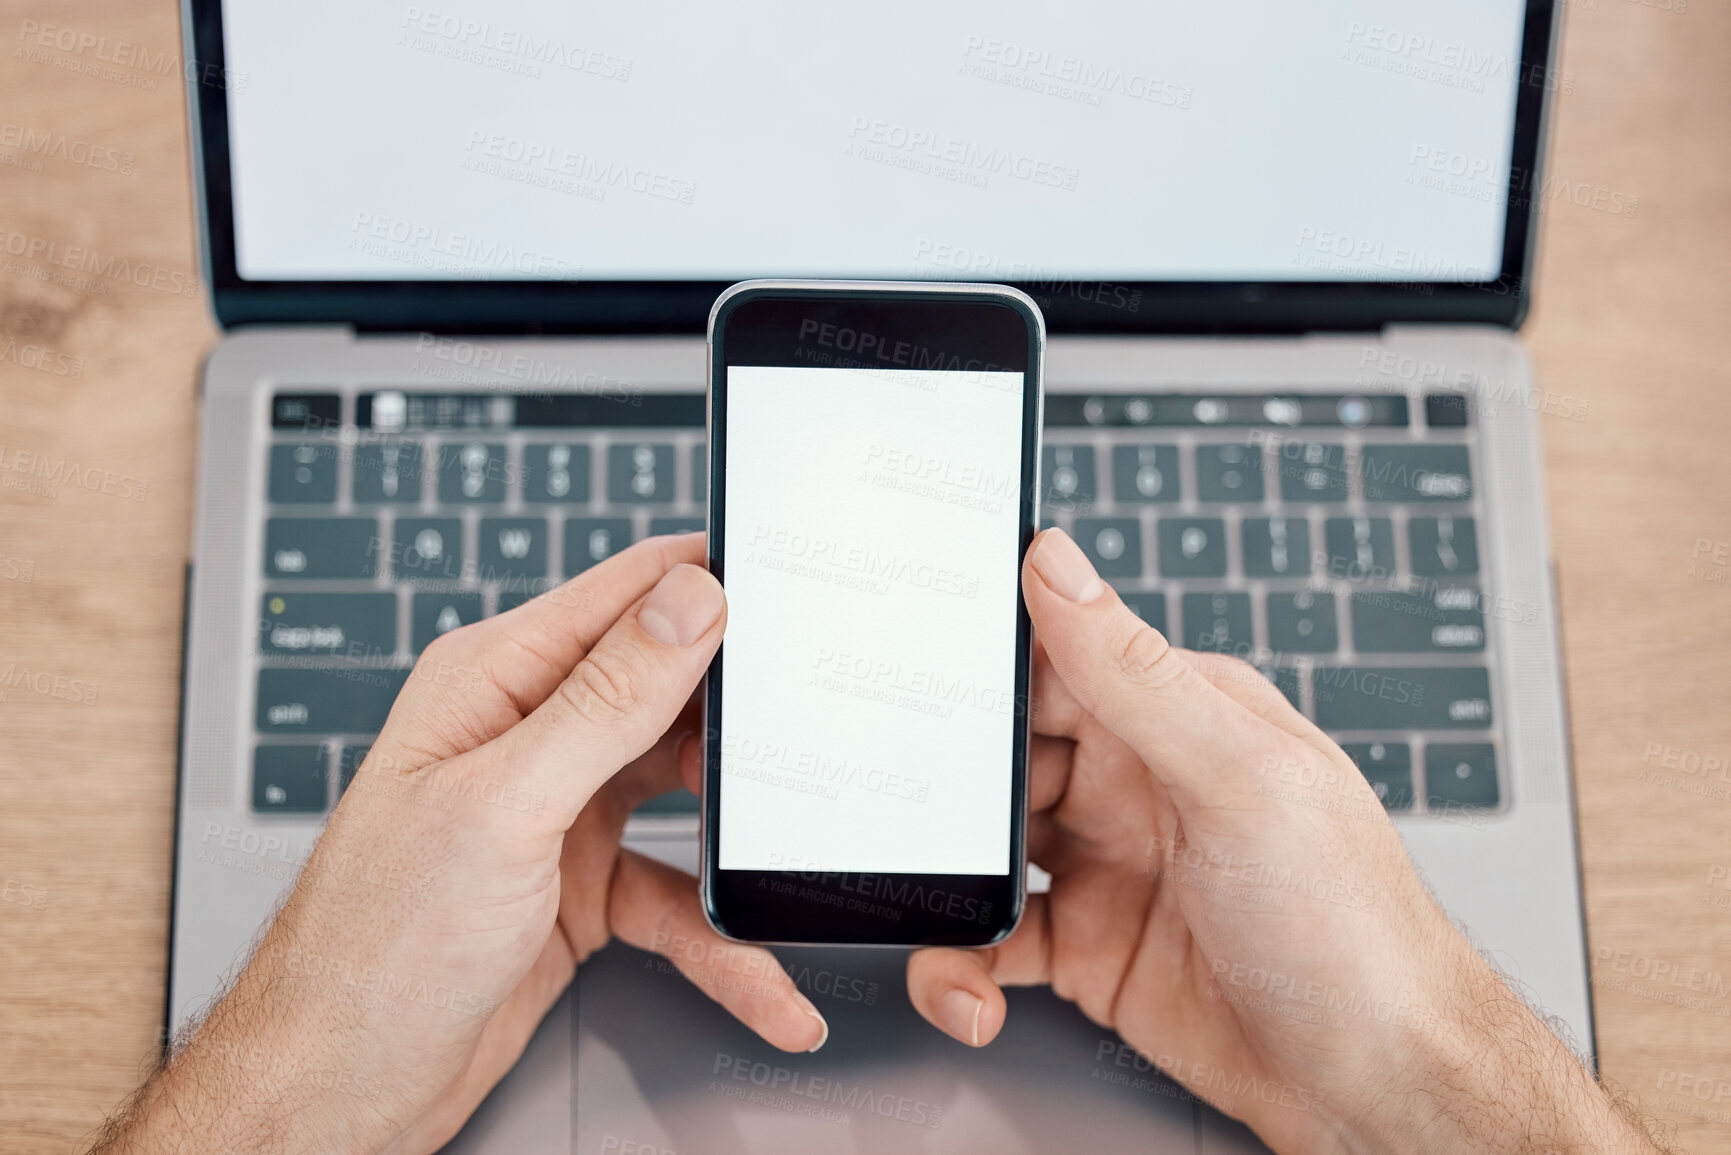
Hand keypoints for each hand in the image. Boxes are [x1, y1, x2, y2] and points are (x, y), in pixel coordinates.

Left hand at [97, 534, 826, 1154]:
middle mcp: (529, 734)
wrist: (340, 1087)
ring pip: (685, 795)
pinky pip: (677, 895)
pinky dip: (721, 938)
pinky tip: (762, 976)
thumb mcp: (506, 807)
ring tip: (797, 857)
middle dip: (742, 720)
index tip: (796, 596)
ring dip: (740, 836)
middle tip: (817, 737)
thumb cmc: (375, 946)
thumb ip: (605, 700)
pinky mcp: (582, 885)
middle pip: (669, 692)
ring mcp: (558, 810)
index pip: (625, 596)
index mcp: (495, 681)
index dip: (711, 586)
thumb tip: (687, 600)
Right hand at [906, 528, 1660, 1154]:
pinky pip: (993, 942)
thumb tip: (1057, 561)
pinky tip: (970, 993)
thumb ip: (1135, 672)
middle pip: (1004, 756)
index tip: (908, 676)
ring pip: (986, 850)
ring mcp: (1107, 865)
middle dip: (945, 786)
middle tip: (898, 816)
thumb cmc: (1349, 924)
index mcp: (1177, 715)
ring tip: (933, 914)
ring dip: (946, 882)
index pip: (1056, 659)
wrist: (1378, 1086)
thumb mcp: (1238, 778)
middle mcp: (1136, 782)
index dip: (981, 667)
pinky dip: (962, 967)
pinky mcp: (1085, 949)